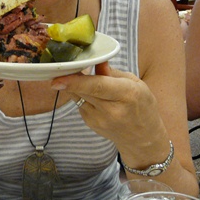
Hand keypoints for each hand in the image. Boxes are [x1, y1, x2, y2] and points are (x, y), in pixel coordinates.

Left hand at [50, 62, 164, 153]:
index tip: (57, 79)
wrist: (142, 137)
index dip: (75, 81)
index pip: (97, 86)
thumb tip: (95, 61)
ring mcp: (99, 120)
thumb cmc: (142, 105)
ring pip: (78, 96)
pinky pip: (79, 103)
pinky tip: (93, 95)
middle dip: (69, 78)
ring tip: (85, 79)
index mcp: (127, 94)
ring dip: (76, 85)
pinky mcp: (91, 124)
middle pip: (82, 91)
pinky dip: (82, 95)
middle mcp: (111, 110)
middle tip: (64, 66)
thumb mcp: (136, 83)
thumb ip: (112, 73)